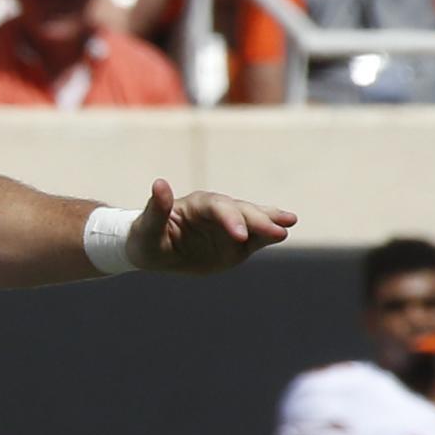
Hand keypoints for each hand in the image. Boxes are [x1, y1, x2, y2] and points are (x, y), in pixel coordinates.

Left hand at [124, 178, 296, 274]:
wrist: (151, 251)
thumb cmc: (145, 238)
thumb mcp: (145, 230)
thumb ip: (156, 209)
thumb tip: (159, 183)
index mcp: (196, 205)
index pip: (218, 208)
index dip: (230, 220)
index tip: (240, 236)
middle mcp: (215, 211)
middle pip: (241, 211)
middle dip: (259, 221)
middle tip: (279, 232)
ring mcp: (227, 225)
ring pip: (252, 218)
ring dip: (271, 220)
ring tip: (289, 222)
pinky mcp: (235, 241)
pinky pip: (255, 236)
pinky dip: (270, 233)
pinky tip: (285, 229)